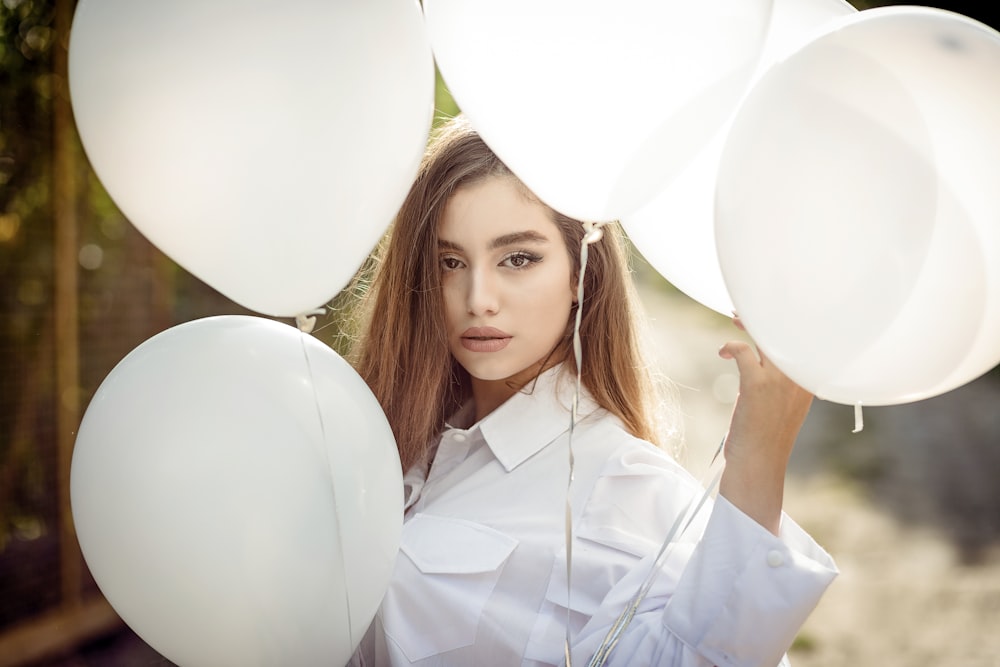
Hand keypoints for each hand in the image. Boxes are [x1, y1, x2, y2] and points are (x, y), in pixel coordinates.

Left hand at [717, 317, 812, 533]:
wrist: (758, 464)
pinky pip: (743, 351)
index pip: (807, 342)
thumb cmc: (766, 437)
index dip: (790, 323)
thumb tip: (762, 358)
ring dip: (749, 324)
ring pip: (766, 338)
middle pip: (788, 333)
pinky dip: (731, 345)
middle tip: (750, 310)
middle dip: (769, 316)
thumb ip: (783, 382)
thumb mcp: (783, 406)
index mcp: (809, 382)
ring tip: (736, 318)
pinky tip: (723, 352)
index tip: (774, 313)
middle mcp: (799, 378)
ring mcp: (780, 381)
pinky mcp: (757, 385)